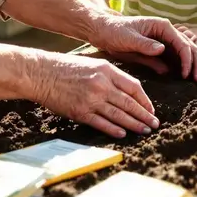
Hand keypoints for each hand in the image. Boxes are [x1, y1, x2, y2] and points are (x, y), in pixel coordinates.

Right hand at [27, 53, 158, 137]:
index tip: (151, 109)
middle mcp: (102, 85)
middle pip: (130, 103)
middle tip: (154, 124)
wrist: (41, 74)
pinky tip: (123, 134)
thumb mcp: (93, 63)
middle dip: (145, 115)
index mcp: (107, 70)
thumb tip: (127, 90)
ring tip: (144, 130)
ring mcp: (91, 100)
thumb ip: (110, 75)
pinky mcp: (80, 112)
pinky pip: (102, 124)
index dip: (145, 100)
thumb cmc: (66, 67)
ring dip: (134, 125)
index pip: (134, 87)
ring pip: (119, 115)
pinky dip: (114, 130)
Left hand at [90, 14, 196, 81]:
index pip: (182, 43)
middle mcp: (166, 33)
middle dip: (196, 62)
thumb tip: (162, 49)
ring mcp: (163, 42)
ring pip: (185, 53)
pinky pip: (173, 59)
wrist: (102, 31)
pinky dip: (182, 67)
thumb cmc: (114, 31)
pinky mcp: (157, 51)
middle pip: (189, 46)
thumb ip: (145, 44)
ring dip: (193, 64)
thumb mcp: (128, 37)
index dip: (187, 59)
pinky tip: (186, 77)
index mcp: (162, 26)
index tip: (186, 74)